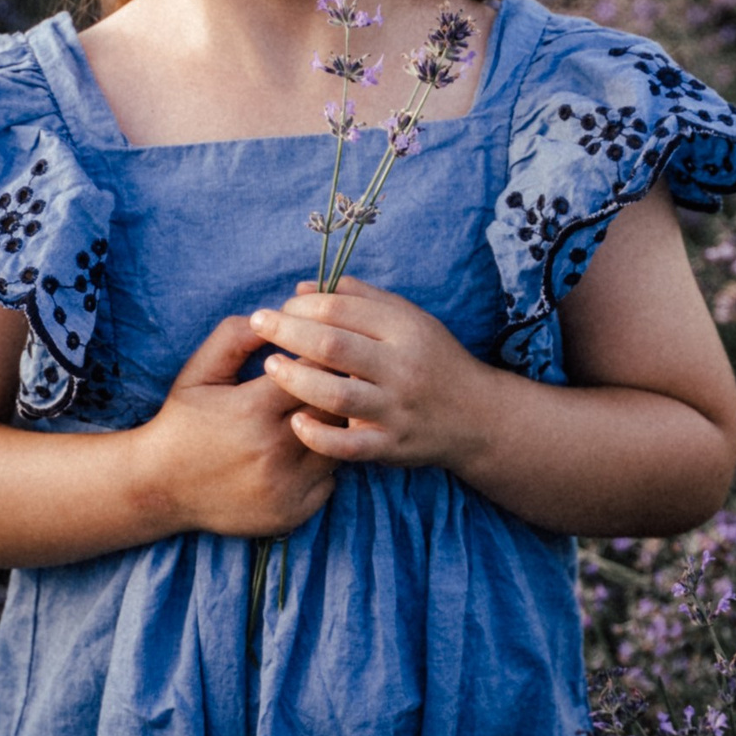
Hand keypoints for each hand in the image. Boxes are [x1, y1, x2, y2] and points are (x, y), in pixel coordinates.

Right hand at [136, 314, 336, 538]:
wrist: (160, 488)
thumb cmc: (183, 423)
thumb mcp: (198, 372)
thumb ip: (233, 337)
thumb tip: (274, 316)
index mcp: (252, 409)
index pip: (315, 372)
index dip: (320, 360)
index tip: (313, 358)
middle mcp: (273, 450)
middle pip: (334, 408)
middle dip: (334, 392)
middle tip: (328, 385)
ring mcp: (286, 486)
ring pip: (338, 446)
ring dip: (334, 430)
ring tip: (316, 418)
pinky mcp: (293, 512)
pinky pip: (331, 481)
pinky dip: (324, 466)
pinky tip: (305, 454)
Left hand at [247, 280, 497, 470]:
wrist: (478, 417)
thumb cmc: (433, 360)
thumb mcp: (407, 319)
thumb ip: (357, 300)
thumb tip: (301, 289)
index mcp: (404, 330)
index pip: (341, 310)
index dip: (302, 306)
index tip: (280, 308)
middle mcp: (401, 368)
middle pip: (333, 345)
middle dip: (287, 331)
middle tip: (258, 323)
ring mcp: (396, 410)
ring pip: (336, 394)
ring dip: (295, 378)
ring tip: (270, 366)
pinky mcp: (391, 446)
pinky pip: (348, 445)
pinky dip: (318, 436)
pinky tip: (295, 422)